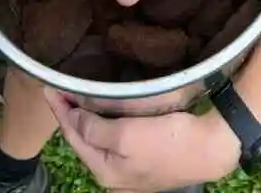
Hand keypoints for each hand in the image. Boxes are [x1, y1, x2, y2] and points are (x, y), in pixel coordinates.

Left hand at [45, 89, 240, 192]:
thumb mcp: (126, 134)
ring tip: (76, 96)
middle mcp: (113, 175)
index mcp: (105, 170)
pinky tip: (104, 110)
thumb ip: (94, 128)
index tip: (48, 86)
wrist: (212, 148)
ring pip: (99, 140)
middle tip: (60, 89)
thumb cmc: (169, 140)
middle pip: (83, 140)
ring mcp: (130, 169)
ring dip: (86, 118)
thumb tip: (72, 117)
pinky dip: (104, 122)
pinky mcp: (145, 158)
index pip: (73, 136)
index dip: (60, 111)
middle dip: (70, 116)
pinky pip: (114, 139)